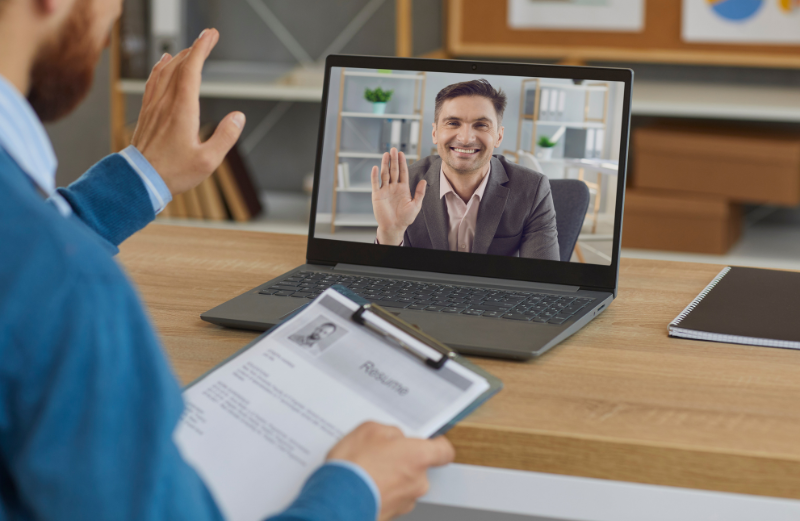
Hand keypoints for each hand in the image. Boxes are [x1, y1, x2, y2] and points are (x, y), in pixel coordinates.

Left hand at [131, 29, 245, 195]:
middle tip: (208, 38)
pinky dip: (160, 67)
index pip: (192, 70)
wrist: (139, 180)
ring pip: (164, 71)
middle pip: (179, 65)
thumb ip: (226, 136)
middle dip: (195, 48)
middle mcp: (166, 102)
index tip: (211, 35)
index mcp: (182, 109)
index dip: (202, 49)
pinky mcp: (147, 113)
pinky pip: (153, 81)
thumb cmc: (174, 173)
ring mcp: (154, 106)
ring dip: (179, 56)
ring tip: (190, 48)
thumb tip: (238, 116)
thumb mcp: (208, 160)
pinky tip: (163, 63)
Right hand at [327, 422, 454, 520]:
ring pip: (405, 484)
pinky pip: (391, 497)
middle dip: (403, 460)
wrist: (337, 500)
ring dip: (391, 477)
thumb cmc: (355, 466)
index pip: (444, 451)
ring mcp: (406, 501)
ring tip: (368, 470)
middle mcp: (418, 481)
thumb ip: (390, 432)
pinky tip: (364, 484)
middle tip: (382, 453)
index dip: (437, 445)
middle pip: (420, 467)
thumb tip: (393, 437)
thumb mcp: (370, 430)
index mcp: (419, 456)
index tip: (430, 441)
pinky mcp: (392, 514)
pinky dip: (381, 491)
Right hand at [371, 148, 426, 244]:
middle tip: (393, 149)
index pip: (403, 172)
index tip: (401, 153)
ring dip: (385, 164)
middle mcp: (393, 187)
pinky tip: (375, 168)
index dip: (402, 163)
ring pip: (384, 174)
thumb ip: (419, 193)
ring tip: (386, 154)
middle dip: (394, 160)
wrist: (394, 227)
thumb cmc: (405, 218)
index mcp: (403, 188)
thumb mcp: (415, 205)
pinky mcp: (377, 195)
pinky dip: (374, 176)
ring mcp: (385, 190)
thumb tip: (424, 181)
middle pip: (393, 170)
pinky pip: (375, 184)